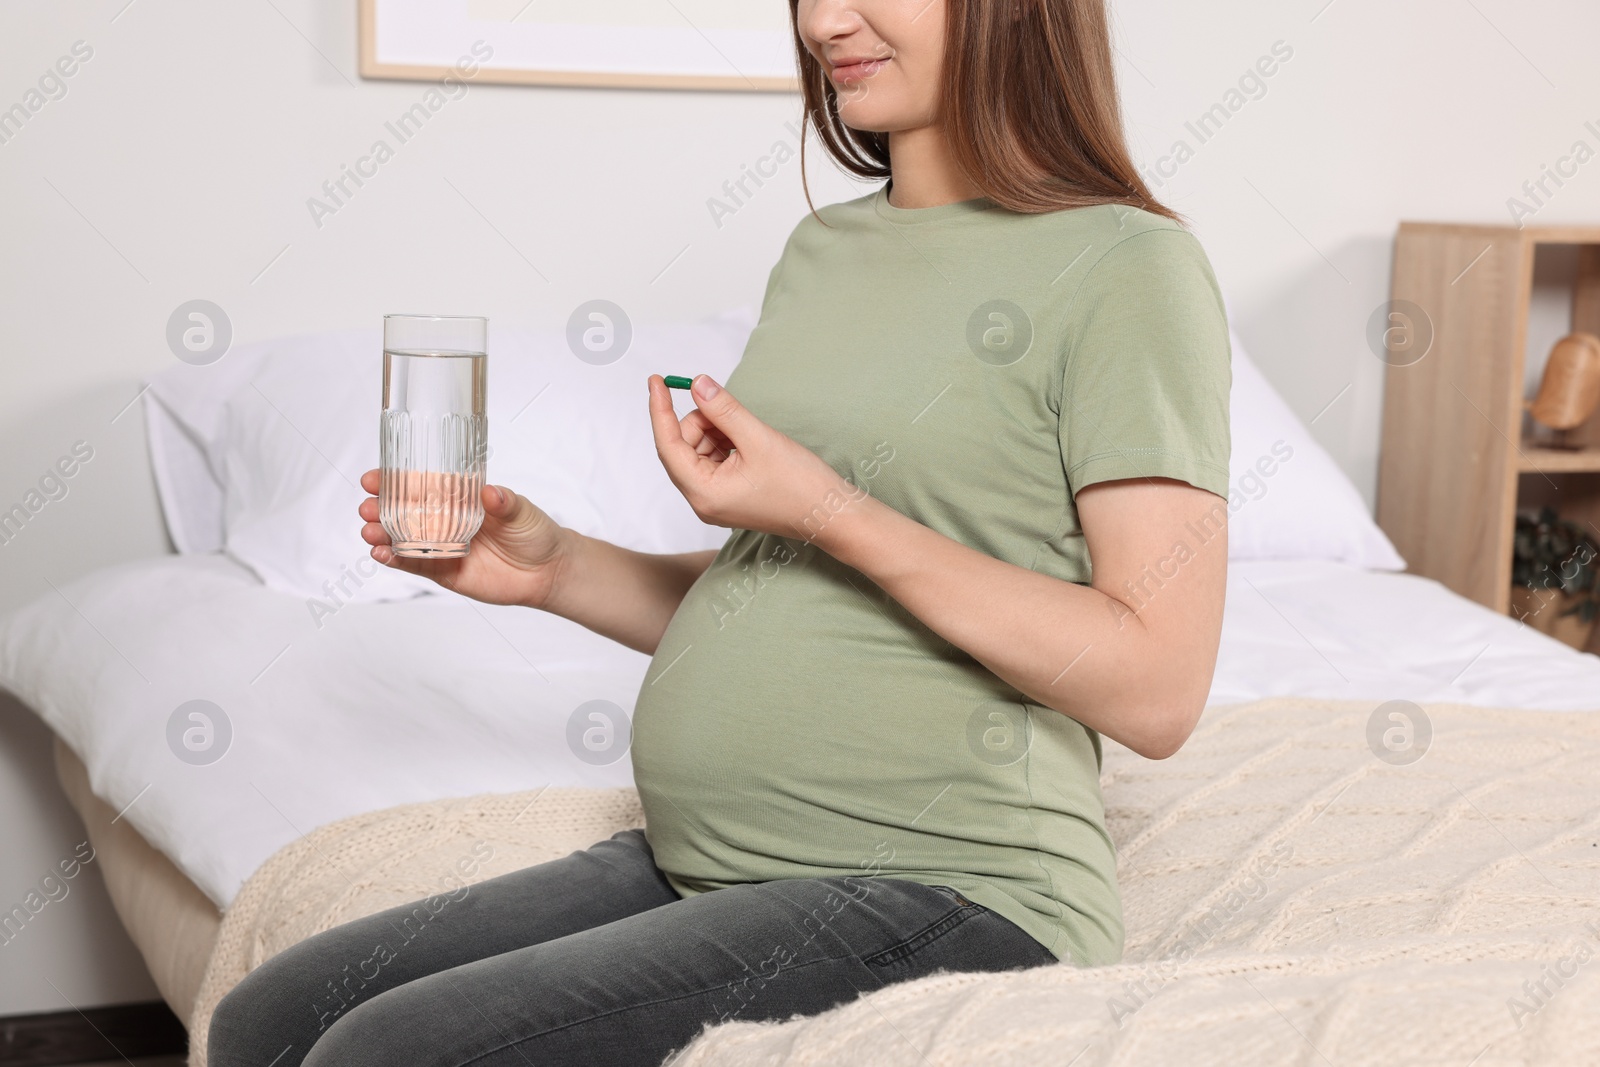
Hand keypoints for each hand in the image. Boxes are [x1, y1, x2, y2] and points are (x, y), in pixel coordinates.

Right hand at [358, 470, 568, 608]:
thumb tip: (490, 493)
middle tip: (367, 507)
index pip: (419, 486)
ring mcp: (441, 546)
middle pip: (403, 512)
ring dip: (381, 534)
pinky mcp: (444, 571)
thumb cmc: (535, 533)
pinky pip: (414, 565)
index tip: (372, 479)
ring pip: (402, 539)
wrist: (547, 571)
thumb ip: (504, 503)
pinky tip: (380, 553)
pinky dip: (395, 560)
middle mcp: (444, 520)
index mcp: (458, 498)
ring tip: (369, 531)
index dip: (393, 481)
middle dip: (380, 509)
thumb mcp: (522, 511)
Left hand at [647, 374, 855, 541]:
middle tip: (728, 410)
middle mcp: (702, 501)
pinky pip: (713, 460)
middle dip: (701, 421)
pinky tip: (746, 441)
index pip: (667, 445)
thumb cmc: (799, 483)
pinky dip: (724, 442)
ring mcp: (714, 500)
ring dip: (715, 431)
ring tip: (746, 432)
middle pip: (681, 447)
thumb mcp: (758, 438)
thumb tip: (697, 384)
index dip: (660, 410)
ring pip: (698, 451)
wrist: (829, 513)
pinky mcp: (727, 496)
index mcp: (703, 493)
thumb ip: (723, 410)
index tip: (656, 380)